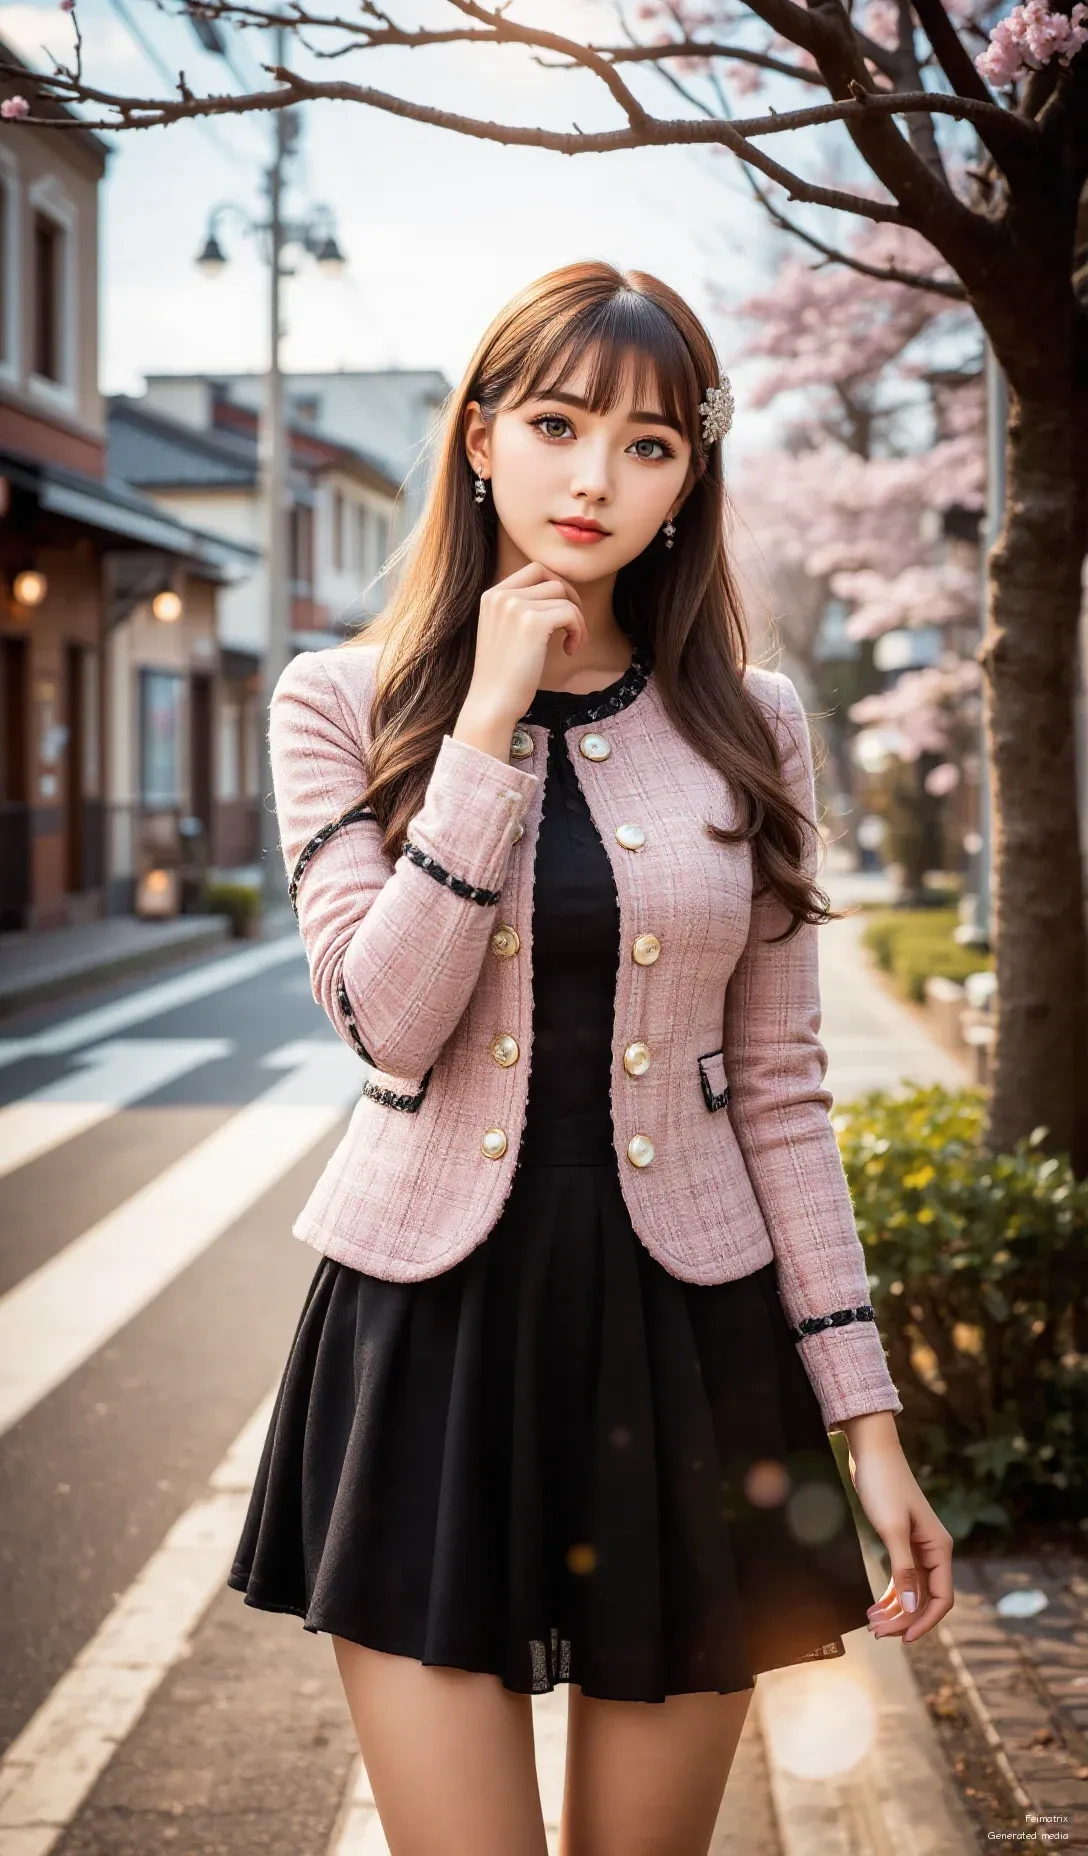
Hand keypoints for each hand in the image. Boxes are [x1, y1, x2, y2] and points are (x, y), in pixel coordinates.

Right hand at [453, 561, 587, 761]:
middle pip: (552, 578)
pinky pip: (571, 613)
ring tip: (571, 644)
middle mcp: (501, 595)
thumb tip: (559, 591)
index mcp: (492, 595)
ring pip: (564, 596)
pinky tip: (570, 651)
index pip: (534, 569)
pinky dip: (579, 631)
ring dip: (577, 619)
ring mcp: (515, 606)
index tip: (562, 613)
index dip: (556, 586)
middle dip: (570, 597)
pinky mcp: (532, 623)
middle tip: (573, 625)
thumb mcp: (505, 631)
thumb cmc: (504, 675)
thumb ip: (522, 609)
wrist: (492, 703)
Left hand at [844, 1420, 954, 1643]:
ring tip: (871, 1625)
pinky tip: (874, 1607)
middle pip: (925, 1598)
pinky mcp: (901, 1541)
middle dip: (904, 1619)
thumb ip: (902, 1569)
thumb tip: (912, 1606)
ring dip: (895, 1610)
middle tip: (877, 1633)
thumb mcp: (892, 1529)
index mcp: (939, 1548)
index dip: (926, 1622)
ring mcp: (917, 1547)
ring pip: (912, 1590)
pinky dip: (890, 1594)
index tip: (904, 1639)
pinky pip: (901, 1577)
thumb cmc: (883, 1485)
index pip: (942, 1598)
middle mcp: (933, 1550)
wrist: (872, 1451)